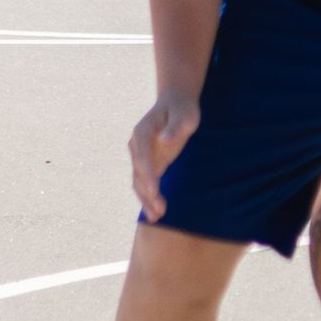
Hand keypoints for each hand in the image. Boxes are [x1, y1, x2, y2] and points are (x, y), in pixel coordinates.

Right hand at [129, 92, 199, 219]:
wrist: (175, 103)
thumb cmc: (182, 108)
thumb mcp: (184, 115)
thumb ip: (175, 127)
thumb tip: (164, 140)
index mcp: (142, 131)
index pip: (142, 156)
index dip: (148, 175)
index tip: (156, 192)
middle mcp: (136, 145)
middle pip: (138, 173)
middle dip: (147, 193)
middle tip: (159, 212)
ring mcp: (140, 155)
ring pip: (139, 182)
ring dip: (146, 200)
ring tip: (157, 217)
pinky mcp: (148, 163)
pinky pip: (145, 183)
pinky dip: (149, 197)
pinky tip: (156, 212)